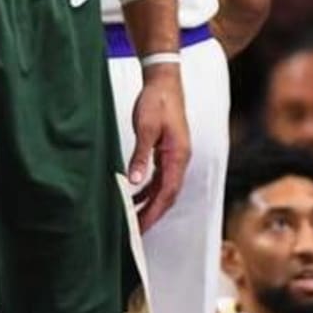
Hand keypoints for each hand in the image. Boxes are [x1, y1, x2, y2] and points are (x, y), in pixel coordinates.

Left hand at [128, 65, 190, 231]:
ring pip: (164, 188)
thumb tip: (134, 181)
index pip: (167, 193)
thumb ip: (141, 155)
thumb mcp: (146, 127)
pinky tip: (134, 194)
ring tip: (131, 218)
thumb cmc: (156, 101)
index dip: (153, 213)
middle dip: (152, 215)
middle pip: (168, 195)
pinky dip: (148, 189)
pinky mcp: (168, 151)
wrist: (164, 81)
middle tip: (134, 232)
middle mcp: (180, 159)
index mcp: (178, 155)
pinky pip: (159, 177)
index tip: (139, 228)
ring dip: (149, 204)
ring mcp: (175, 156)